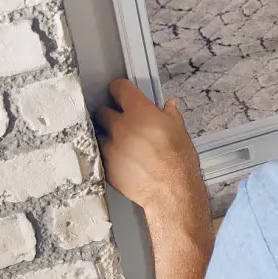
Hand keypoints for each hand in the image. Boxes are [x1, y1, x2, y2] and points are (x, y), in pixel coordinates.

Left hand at [95, 79, 207, 232]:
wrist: (170, 190)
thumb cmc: (178, 161)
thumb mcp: (179, 130)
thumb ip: (169, 115)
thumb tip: (168, 108)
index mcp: (139, 111)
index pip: (119, 88)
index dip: (120, 89)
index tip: (121, 92)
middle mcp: (120, 126)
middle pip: (102, 111)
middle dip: (110, 114)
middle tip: (121, 121)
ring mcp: (110, 147)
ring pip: (98, 134)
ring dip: (106, 135)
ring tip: (119, 142)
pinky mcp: (106, 166)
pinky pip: (101, 155)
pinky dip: (108, 155)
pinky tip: (121, 159)